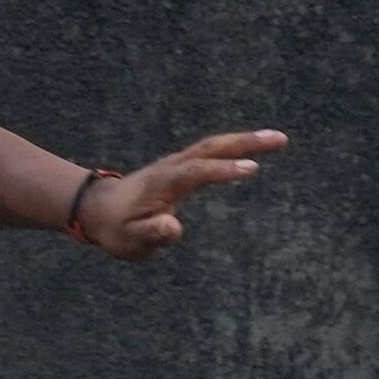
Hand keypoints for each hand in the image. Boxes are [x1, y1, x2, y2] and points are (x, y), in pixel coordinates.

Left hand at [77, 128, 284, 261]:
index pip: (196, 172)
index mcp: (161, 184)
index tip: (252, 168)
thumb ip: (151, 233)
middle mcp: (171, 167)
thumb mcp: (130, 240)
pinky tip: (258, 146)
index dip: (223, 170)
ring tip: (279, 139)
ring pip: (213, 146)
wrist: (97, 210)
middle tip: (280, 139)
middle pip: (210, 148)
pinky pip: (211, 151)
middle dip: (245, 142)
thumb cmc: (117, 229)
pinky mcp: (182, 166)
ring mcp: (177, 163)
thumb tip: (173, 227)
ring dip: (245, 140)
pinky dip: (235, 146)